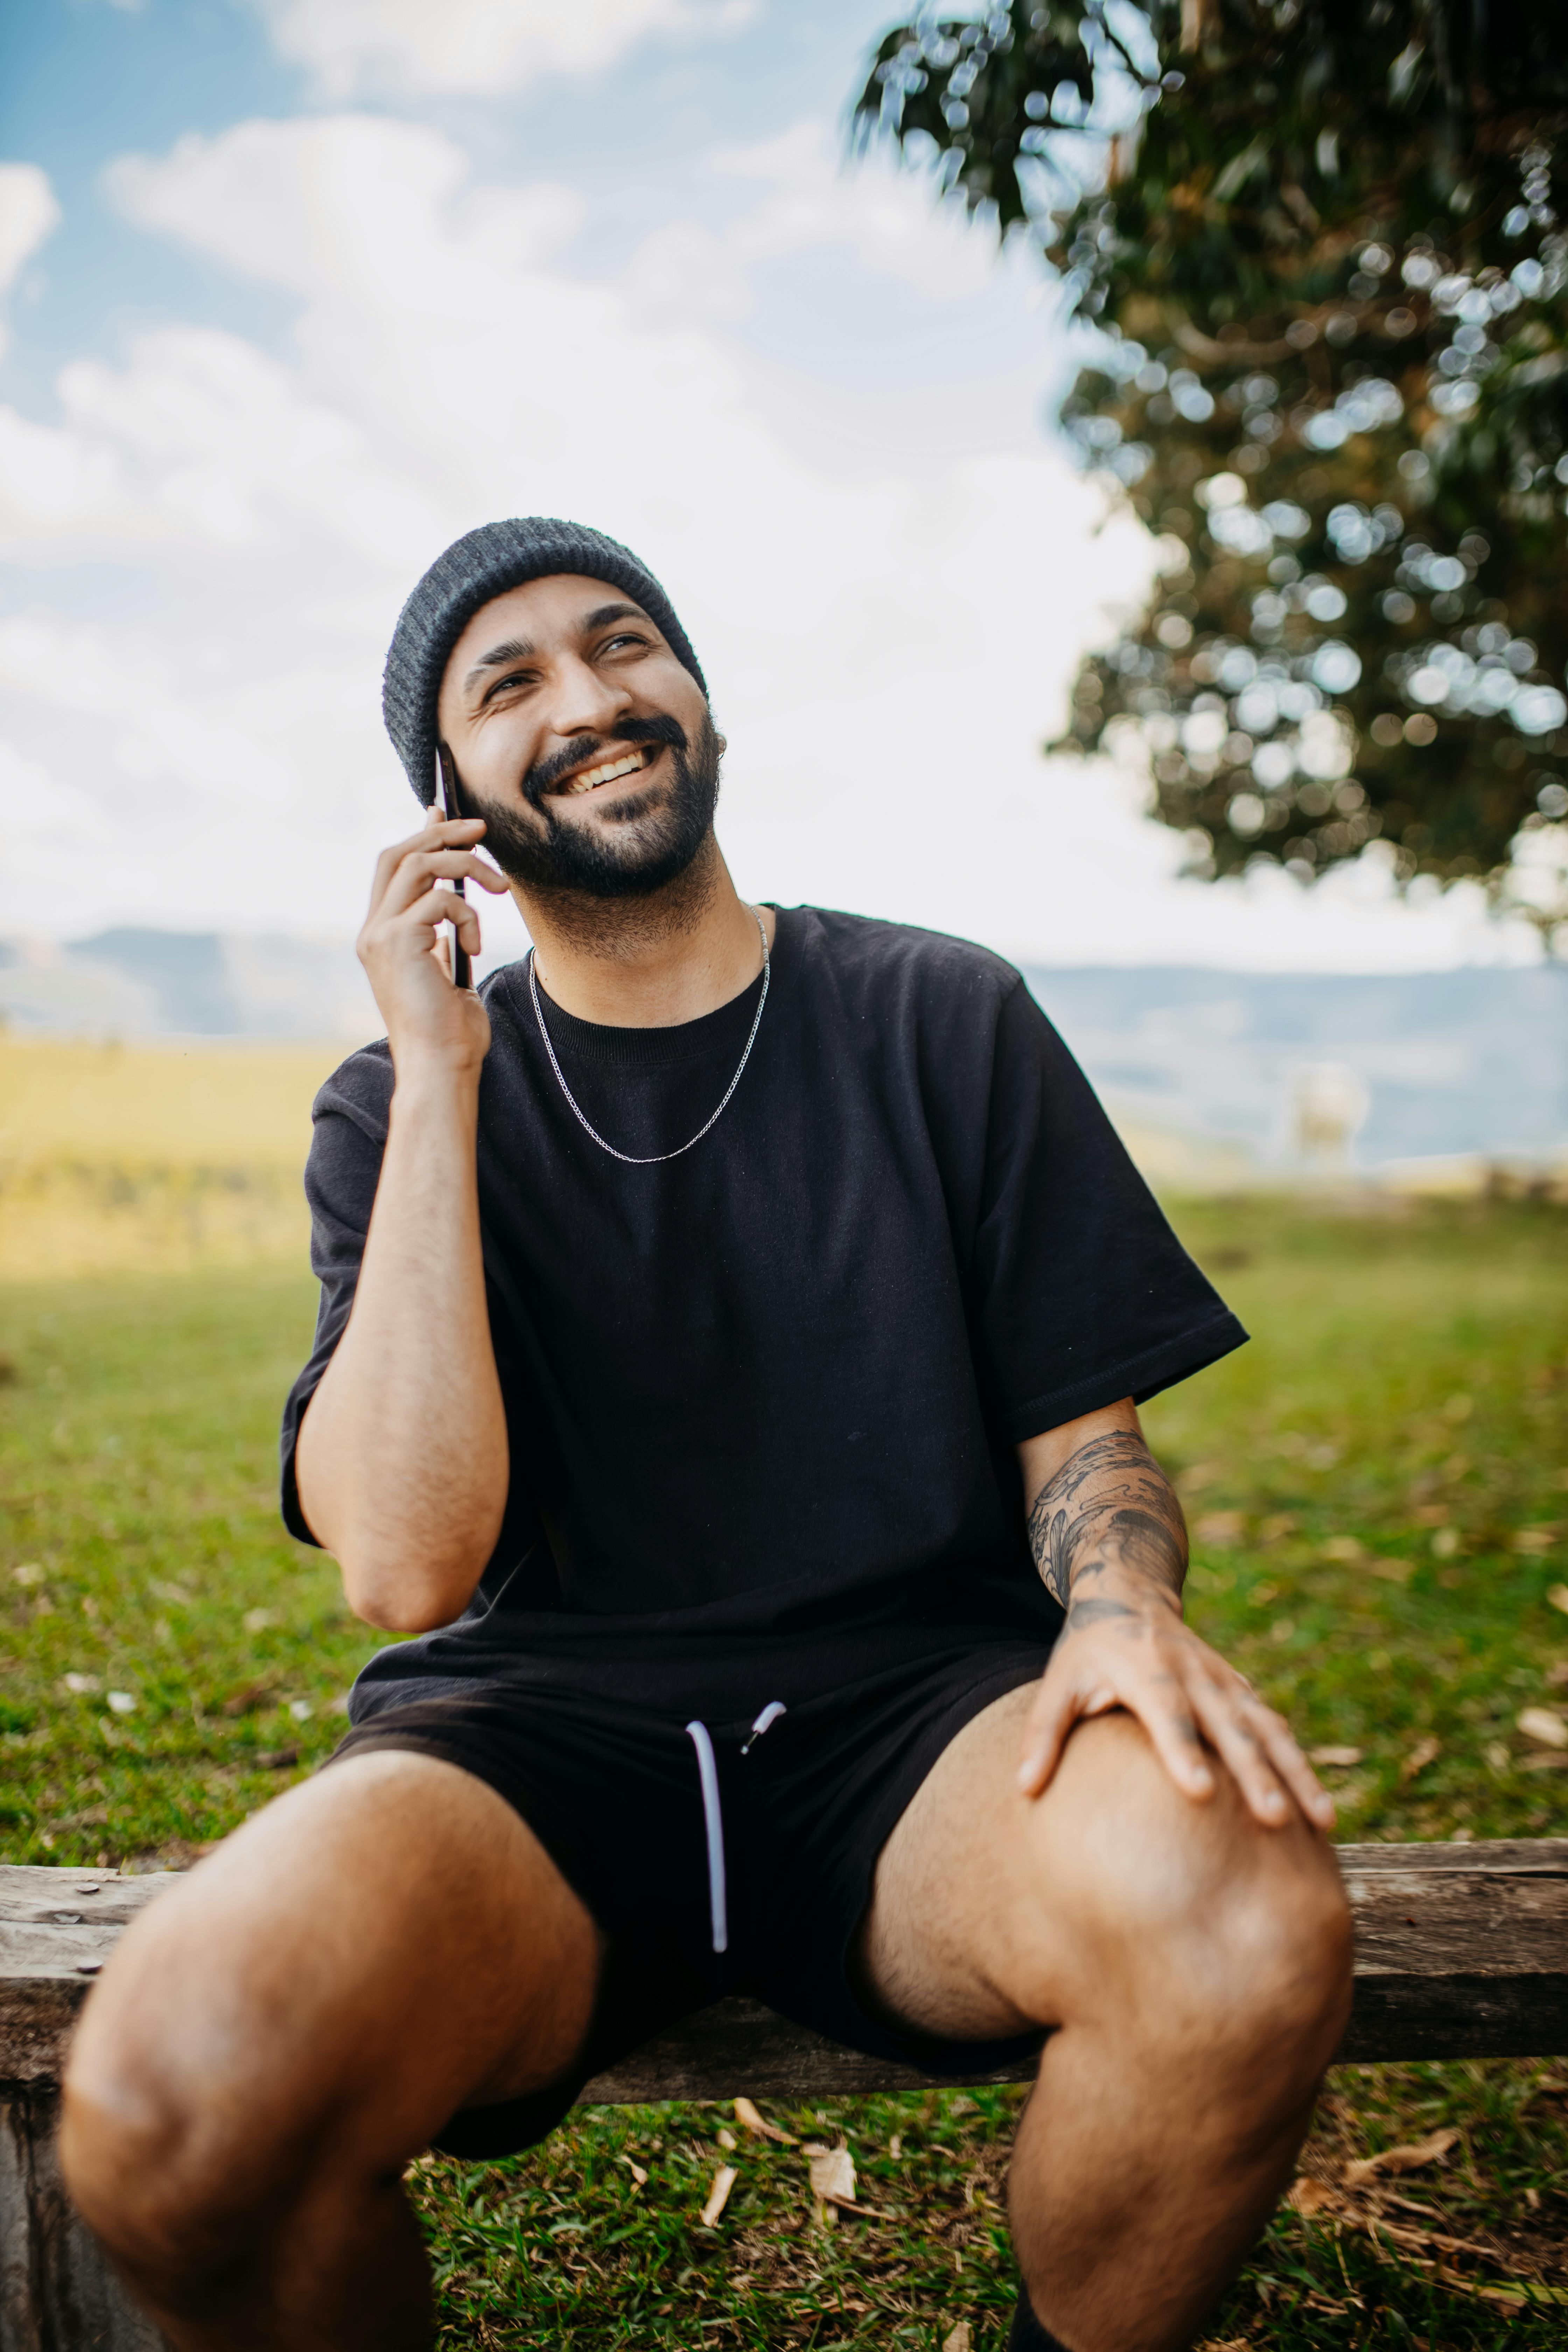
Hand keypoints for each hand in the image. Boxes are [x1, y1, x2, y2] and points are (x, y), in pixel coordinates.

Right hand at [356, 807, 510, 1076]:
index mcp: (380, 935)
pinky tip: (475, 947)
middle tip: (481, 829)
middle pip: (399, 852)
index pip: (393, 866)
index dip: (420, 833)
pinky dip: (468, 915)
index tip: (446, 812)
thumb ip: (440, 937)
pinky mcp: (397, 942)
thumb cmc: (450, 1030)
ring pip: (420, 864)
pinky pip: (441, 900)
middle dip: (441, 831)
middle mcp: (372, 931)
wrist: (440, 1066)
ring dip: (467, 866)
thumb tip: (451, 905)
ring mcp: (379, 935)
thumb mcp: (445, 972)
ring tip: (501, 887)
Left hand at [1017, 1573, 1334, 1830]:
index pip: (1167, 1715)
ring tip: (1323, 1821)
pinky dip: (1299, 1762)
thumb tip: (1023, 1790)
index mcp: (1146, 1670)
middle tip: (1275, 1819)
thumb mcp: (1059, 1681)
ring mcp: (1223, 1680)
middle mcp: (1193, 1673)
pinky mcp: (1239, 1688)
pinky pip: (1274, 1727)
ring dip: (1296, 1772)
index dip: (1182, 1752)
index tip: (1200, 1793)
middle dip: (1256, 1774)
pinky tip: (1319, 1807)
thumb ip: (1043, 1733)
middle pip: (1229, 1728)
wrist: (1129, 1591)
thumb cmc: (1088, 1648)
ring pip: (1267, 1729)